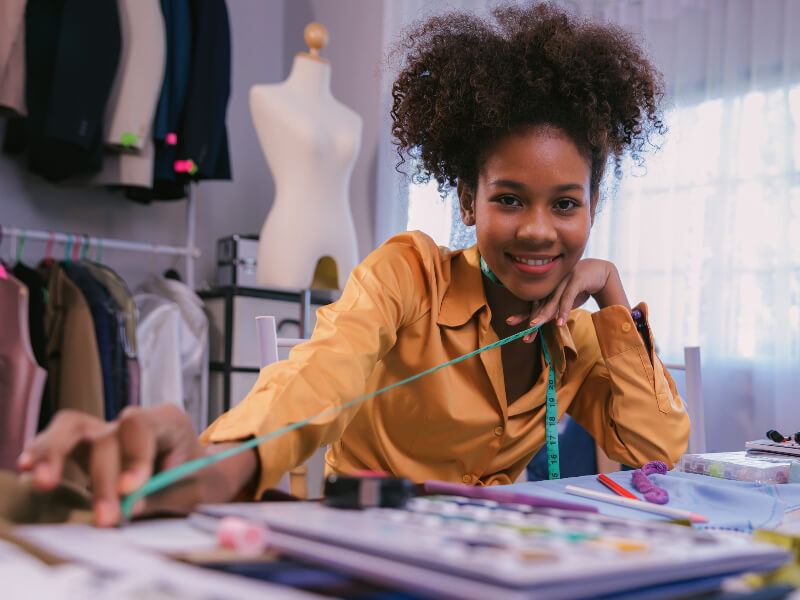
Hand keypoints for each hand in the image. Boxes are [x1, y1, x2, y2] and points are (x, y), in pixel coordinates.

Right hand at [17, 405, 210, 526]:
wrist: (201, 474)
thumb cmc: (199, 478)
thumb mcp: (194, 488)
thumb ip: (162, 493)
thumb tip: (128, 505)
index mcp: (168, 422)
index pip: (141, 427)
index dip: (133, 456)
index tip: (131, 489)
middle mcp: (134, 421)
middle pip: (106, 437)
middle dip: (102, 478)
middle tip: (105, 518)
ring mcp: (108, 431)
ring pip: (73, 427)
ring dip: (55, 453)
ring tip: (42, 482)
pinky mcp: (89, 446)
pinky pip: (61, 440)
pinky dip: (44, 451)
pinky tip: (27, 467)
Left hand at [506, 259, 629, 341]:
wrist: (601, 272)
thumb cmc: (579, 287)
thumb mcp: (564, 301)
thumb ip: (553, 309)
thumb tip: (539, 322)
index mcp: (547, 289)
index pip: (532, 304)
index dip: (521, 314)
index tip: (509, 322)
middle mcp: (552, 284)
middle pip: (539, 305)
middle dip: (532, 320)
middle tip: (525, 334)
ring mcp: (563, 281)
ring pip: (551, 302)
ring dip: (543, 315)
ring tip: (534, 326)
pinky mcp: (575, 280)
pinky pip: (567, 298)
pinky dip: (563, 311)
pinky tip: (559, 323)